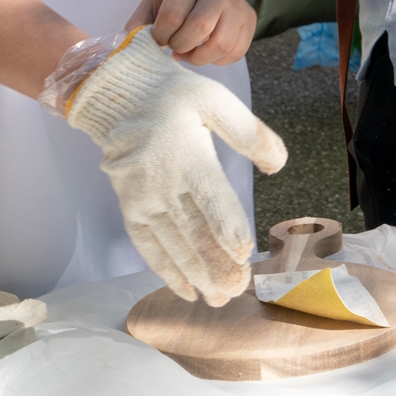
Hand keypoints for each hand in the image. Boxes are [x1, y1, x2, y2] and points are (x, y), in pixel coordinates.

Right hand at [65, 27, 287, 304]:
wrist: (117, 96)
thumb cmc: (174, 97)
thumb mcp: (215, 100)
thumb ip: (249, 133)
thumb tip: (278, 164)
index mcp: (186, 155)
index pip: (209, 197)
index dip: (226, 226)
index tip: (242, 252)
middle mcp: (161, 183)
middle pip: (192, 231)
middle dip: (215, 264)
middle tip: (238, 289)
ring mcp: (142, 199)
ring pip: (171, 244)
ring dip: (195, 274)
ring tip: (219, 299)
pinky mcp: (130, 208)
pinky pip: (148, 245)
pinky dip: (166, 271)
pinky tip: (186, 291)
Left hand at [126, 0, 257, 66]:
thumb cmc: (173, 0)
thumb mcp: (152, 3)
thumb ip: (137, 25)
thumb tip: (128, 50)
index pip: (173, 16)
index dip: (160, 36)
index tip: (158, 38)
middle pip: (201, 27)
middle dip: (181, 45)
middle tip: (174, 46)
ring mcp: (238, 5)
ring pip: (222, 44)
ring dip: (199, 57)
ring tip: (187, 52)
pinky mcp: (249, 21)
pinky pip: (236, 52)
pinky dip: (217, 60)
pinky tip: (204, 51)